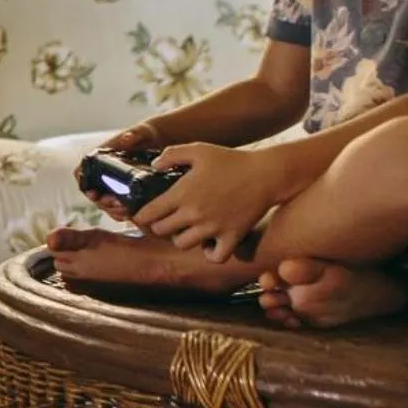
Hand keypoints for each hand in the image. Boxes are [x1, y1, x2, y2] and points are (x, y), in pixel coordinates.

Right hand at [86, 121, 166, 221]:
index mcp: (98, 158)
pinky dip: (122, 213)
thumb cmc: (146, 134)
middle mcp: (102, 172)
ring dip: (113, 211)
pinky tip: (132, 215)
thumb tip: (128, 137)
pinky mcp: (123, 192)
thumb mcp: (142, 132)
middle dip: (103, 203)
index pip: (82, 173)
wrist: (158, 141)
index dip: (85, 185)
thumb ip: (135, 134)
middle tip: (117, 205)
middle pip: (93, 193)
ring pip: (104, 203)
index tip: (94, 194)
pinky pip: (117, 207)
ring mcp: (112, 184)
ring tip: (127, 212)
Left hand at [134, 143, 286, 261]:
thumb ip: (172, 154)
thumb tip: (155, 166)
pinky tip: (210, 242)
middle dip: (159, 226)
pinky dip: (210, 254)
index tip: (143, 214)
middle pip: (161, 231)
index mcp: (181, 193)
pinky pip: (215, 257)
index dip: (141, 216)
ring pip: (182, 244)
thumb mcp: (198, 149)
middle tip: (166, 219)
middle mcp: (194, 213)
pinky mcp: (232, 237)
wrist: (266, 173)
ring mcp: (213, 227)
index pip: (148, 215)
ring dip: (181, 238)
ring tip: (187, 229)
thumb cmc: (232, 160)